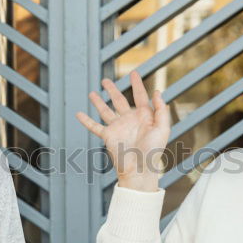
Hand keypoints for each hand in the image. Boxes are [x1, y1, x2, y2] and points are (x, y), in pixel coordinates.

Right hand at [76, 70, 169, 191]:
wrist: (139, 169)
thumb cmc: (153, 151)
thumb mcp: (163, 129)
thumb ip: (161, 110)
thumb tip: (158, 92)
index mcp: (144, 117)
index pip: (140, 96)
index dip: (137, 84)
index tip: (133, 73)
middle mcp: (129, 120)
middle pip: (119, 100)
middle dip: (112, 90)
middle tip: (105, 81)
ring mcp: (117, 127)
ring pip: (105, 111)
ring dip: (98, 102)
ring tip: (92, 93)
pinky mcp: (108, 136)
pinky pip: (95, 126)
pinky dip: (86, 121)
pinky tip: (78, 114)